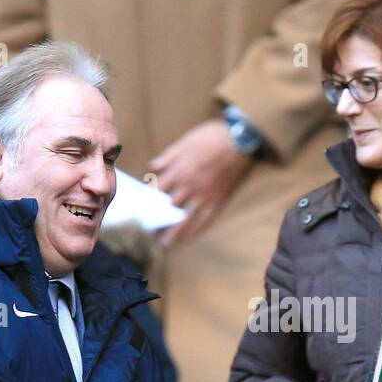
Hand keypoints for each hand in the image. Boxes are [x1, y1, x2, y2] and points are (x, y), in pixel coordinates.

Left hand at [152, 119, 251, 246]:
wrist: (238, 140)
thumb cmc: (211, 137)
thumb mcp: (185, 141)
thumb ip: (168, 156)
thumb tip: (154, 166)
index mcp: (178, 170)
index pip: (157, 191)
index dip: (148, 203)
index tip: (142, 212)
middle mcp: (188, 186)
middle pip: (168, 209)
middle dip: (158, 222)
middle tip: (149, 233)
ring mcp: (203, 195)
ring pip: (184, 219)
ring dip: (174, 234)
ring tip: (166, 244)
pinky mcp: (217, 200)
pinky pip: (205, 220)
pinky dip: (196, 231)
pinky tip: (189, 239)